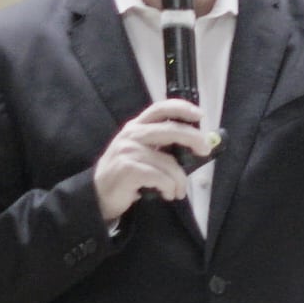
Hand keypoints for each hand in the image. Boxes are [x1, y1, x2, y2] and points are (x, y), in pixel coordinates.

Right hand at [92, 95, 214, 223]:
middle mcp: (132, 135)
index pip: (160, 108)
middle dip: (193, 138)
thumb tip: (196, 145)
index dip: (182, 108)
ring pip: (169, 162)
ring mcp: (129, 151)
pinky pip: (161, 178)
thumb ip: (162, 145)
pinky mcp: (128, 169)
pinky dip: (169, 188)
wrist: (98, 194)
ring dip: (180, 181)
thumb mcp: (141, 152)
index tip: (200, 115)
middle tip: (205, 150)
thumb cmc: (126, 174)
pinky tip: (167, 194)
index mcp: (136, 126)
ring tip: (178, 191)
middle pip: (171, 130)